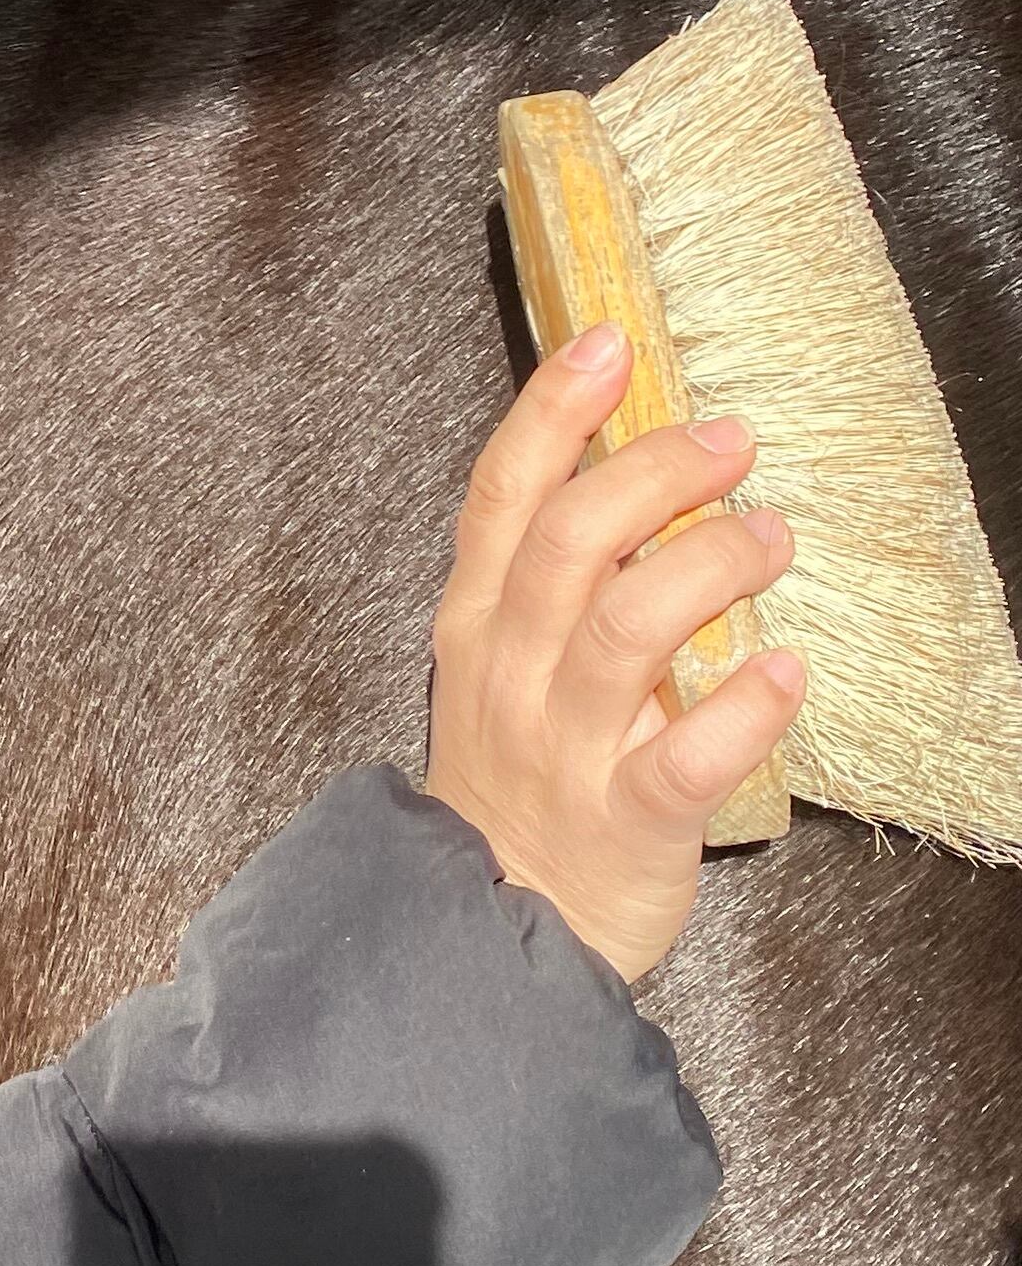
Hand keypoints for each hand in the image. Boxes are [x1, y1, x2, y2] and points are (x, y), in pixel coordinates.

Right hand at [426, 323, 802, 980]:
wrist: (495, 920)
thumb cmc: (517, 778)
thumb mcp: (500, 663)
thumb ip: (551, 579)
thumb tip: (635, 476)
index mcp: (479, 624)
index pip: (503, 496)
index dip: (553, 412)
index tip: (607, 344)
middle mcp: (513, 672)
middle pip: (570, 543)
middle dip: (655, 474)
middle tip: (731, 442)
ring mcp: (564, 746)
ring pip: (626, 631)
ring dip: (708, 566)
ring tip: (772, 537)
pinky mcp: (626, 819)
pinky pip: (684, 757)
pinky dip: (741, 709)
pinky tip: (785, 671)